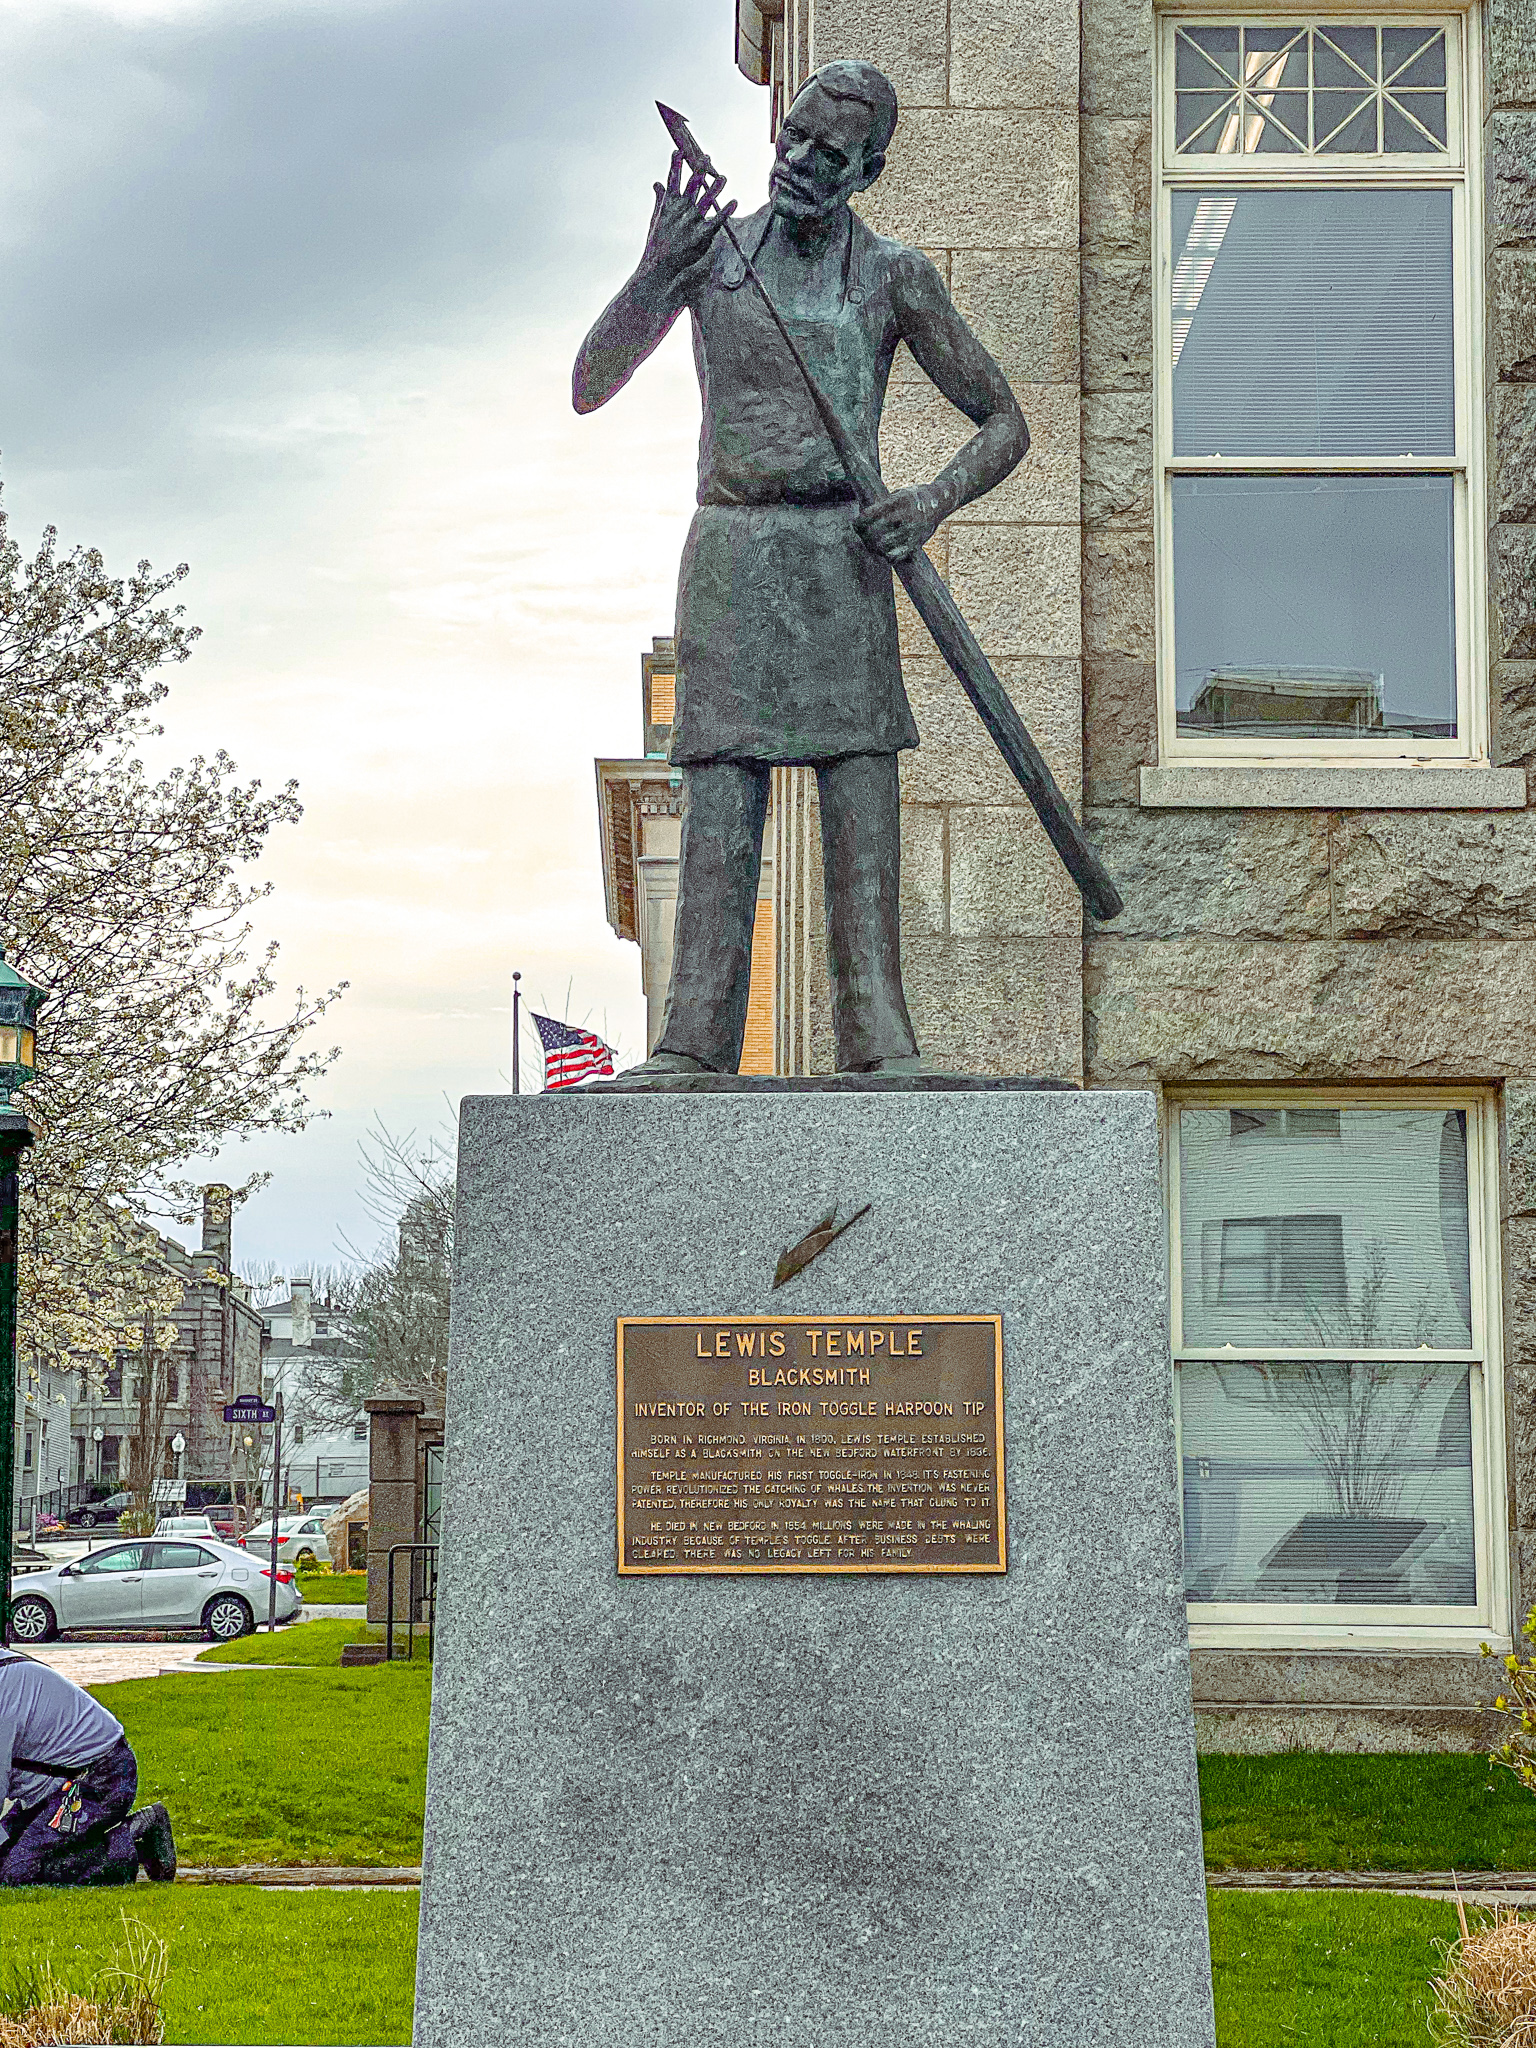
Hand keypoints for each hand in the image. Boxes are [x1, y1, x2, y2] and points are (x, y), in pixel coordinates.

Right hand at [639, 148, 736, 302]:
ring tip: (724, 177)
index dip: (676, 164)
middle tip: (707, 157)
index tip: (679, 151)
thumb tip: (657, 183)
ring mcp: (692, 222)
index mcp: (669, 205)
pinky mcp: (702, 235)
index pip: (673, 179)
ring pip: (707, 199)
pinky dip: (726, 210)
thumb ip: (660, 198)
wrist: (659, 269)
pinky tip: (734, 202)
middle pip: (693, 184)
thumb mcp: (656, 218)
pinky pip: (717, 220)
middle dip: (700, 170)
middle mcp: (681, 210)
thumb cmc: (657, 244)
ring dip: (716, 187)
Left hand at [854, 485, 942, 563]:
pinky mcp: (915, 545)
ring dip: (874, 547)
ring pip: (882, 547)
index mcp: (898, 502)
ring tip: (873, 543)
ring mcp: (911, 532)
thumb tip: (862, 521)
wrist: (940, 503)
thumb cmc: (913, 497)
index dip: (859, 522)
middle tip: (864, 534)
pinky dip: (886, 556)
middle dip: (865, 536)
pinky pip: (894, 557)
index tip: (857, 524)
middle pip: (873, 533)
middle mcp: (905, 517)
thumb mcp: (898, 494)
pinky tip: (886, 550)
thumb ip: (882, 506)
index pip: (869, 516)